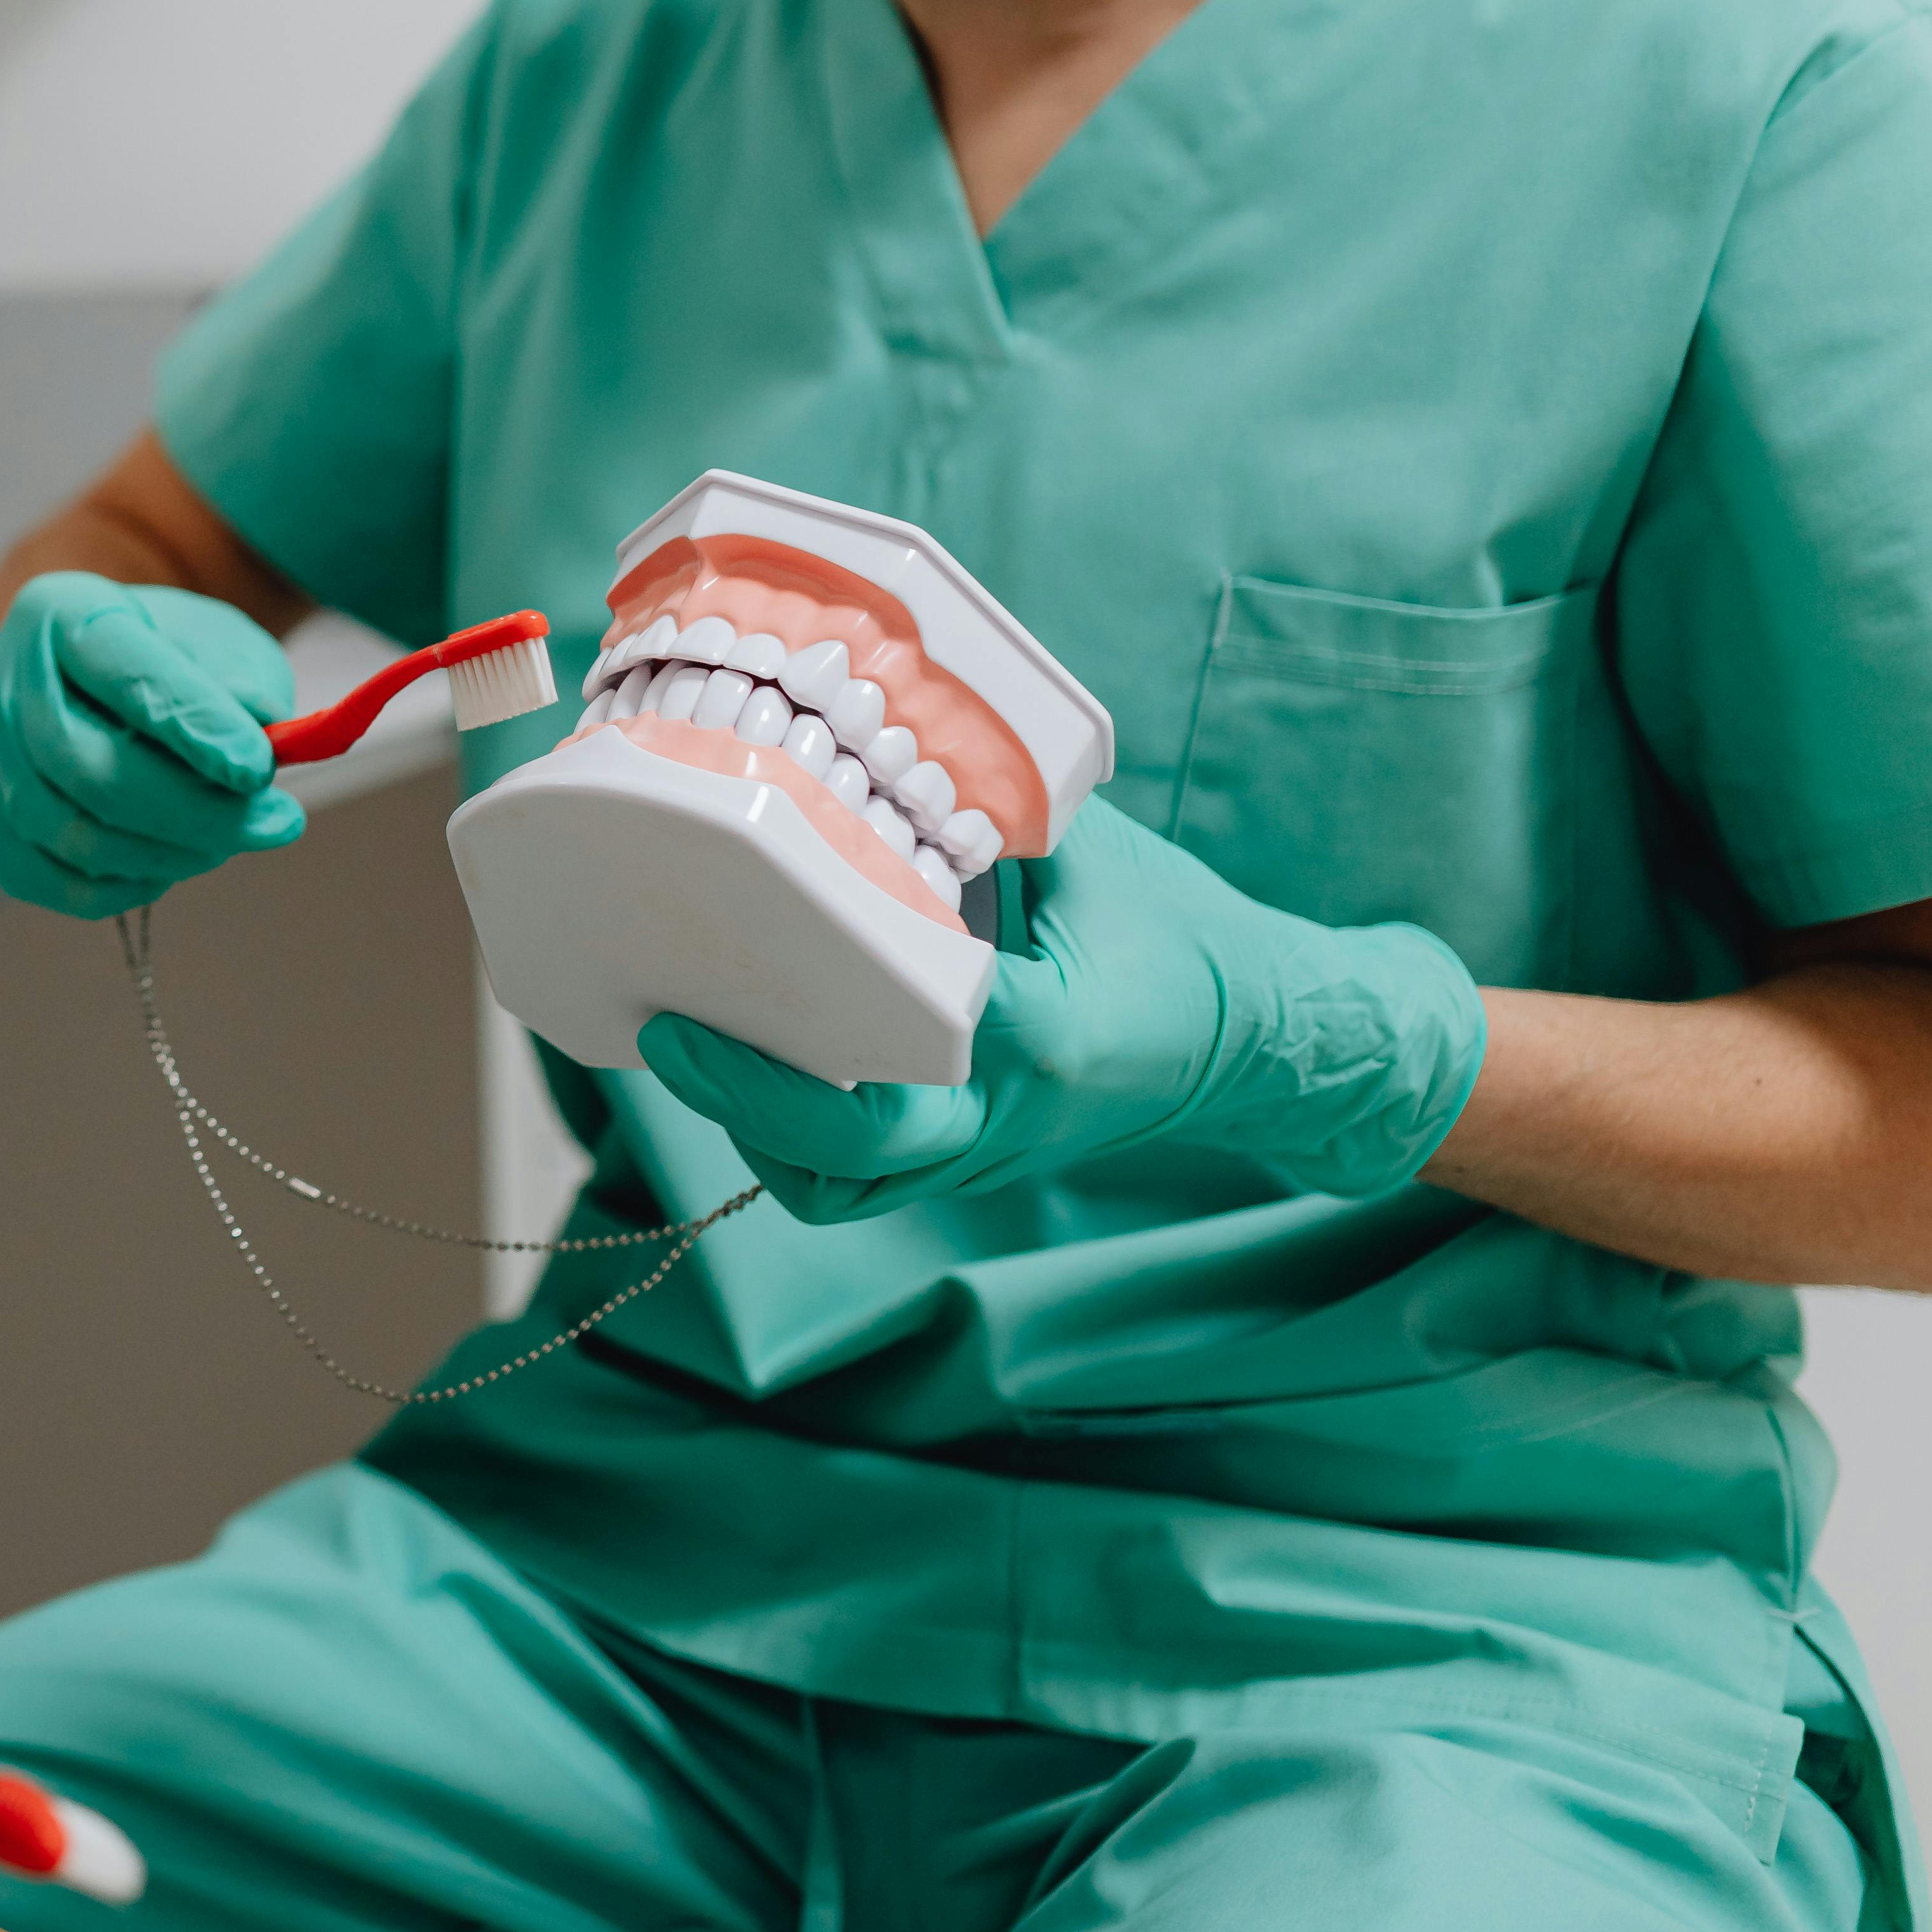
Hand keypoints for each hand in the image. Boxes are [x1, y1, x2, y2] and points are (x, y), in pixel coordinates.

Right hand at [0, 572, 303, 918]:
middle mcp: (7, 684)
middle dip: (194, 811)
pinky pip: (45, 878)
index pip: (125, 675)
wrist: (93, 671)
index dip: (193, 727)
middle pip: (89, 767)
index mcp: (63, 614)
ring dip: (166, 854)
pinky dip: (118, 887)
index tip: (259, 770)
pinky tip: (168, 865)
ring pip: (69, 831)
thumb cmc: (165, 655)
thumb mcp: (219, 641)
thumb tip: (257, 750)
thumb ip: (241, 686)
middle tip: (276, 823)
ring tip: (228, 840)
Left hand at [633, 795, 1486, 1220]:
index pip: (920, 1028)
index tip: (736, 950)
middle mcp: (1010, 1111)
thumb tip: (860, 746)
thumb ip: (985, 816)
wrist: (1261, 1041)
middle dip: (751, 1098)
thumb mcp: (1095, 854)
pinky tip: (742, 1071)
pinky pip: (859, 1185)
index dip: (821, 997)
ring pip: (844, 1185)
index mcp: (1051, 1030)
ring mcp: (987, 1152)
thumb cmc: (1179, 929)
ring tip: (685, 1042)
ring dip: (756, 1129)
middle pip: (861, 1146)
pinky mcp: (969, 1164)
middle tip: (670, 1026)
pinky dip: (791, 1146)